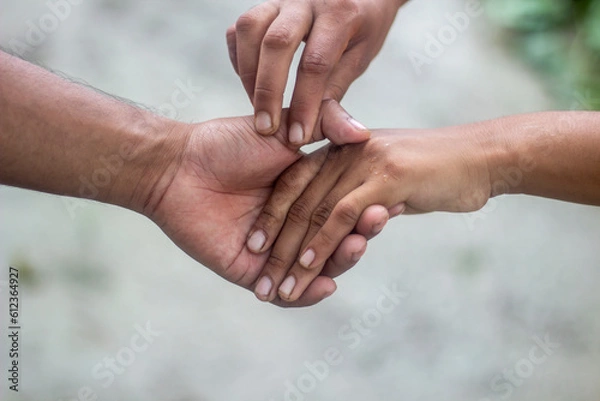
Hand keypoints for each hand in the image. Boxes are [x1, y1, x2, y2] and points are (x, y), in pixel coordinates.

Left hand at [145, 110, 389, 306]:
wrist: (178, 167)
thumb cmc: (227, 143)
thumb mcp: (284, 129)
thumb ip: (323, 126)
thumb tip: (365, 133)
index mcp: (302, 196)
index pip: (342, 211)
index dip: (365, 210)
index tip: (387, 202)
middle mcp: (291, 226)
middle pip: (334, 242)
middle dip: (359, 235)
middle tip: (375, 222)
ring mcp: (272, 252)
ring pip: (315, 269)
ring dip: (339, 263)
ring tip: (356, 246)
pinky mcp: (250, 273)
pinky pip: (285, 294)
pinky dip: (308, 295)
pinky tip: (327, 284)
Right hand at [226, 0, 403, 144]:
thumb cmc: (362, 28)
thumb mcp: (359, 58)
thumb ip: (336, 89)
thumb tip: (332, 132)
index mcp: (340, 14)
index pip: (316, 63)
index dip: (305, 104)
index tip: (297, 137)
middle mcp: (308, 0)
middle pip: (276, 43)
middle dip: (268, 91)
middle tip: (266, 128)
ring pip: (250, 29)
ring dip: (249, 74)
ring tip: (258, 107)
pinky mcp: (264, 4)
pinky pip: (240, 29)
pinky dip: (240, 59)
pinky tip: (252, 84)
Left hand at [248, 126, 492, 301]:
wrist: (484, 155)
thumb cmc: (437, 169)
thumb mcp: (390, 178)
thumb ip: (363, 196)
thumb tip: (350, 225)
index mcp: (339, 150)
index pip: (294, 187)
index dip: (272, 220)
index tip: (256, 252)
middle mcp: (343, 152)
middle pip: (296, 203)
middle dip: (274, 246)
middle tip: (262, 283)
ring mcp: (363, 162)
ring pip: (314, 212)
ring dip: (294, 256)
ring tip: (278, 289)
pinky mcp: (385, 176)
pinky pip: (343, 213)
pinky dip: (323, 241)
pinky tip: (309, 267)